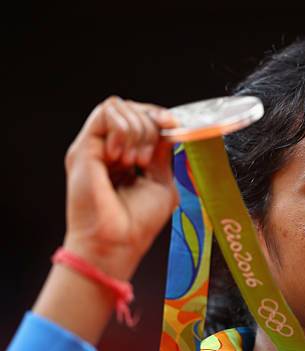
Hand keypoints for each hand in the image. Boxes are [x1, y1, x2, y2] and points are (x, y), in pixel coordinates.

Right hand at [62, 96, 178, 279]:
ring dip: (136, 130)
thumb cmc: (137, 223)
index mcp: (127, 158)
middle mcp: (109, 149)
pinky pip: (105, 114)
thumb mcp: (161, 182)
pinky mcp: (83, 149)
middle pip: (132, 109)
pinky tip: (123, 157)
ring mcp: (95, 148)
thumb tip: (168, 129)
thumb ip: (162, 154)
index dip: (159, 117)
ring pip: (118, 107)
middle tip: (146, 159)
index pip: (142, 120)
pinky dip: (122, 129)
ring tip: (134, 162)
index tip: (173, 125)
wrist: (117, 243)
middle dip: (149, 126)